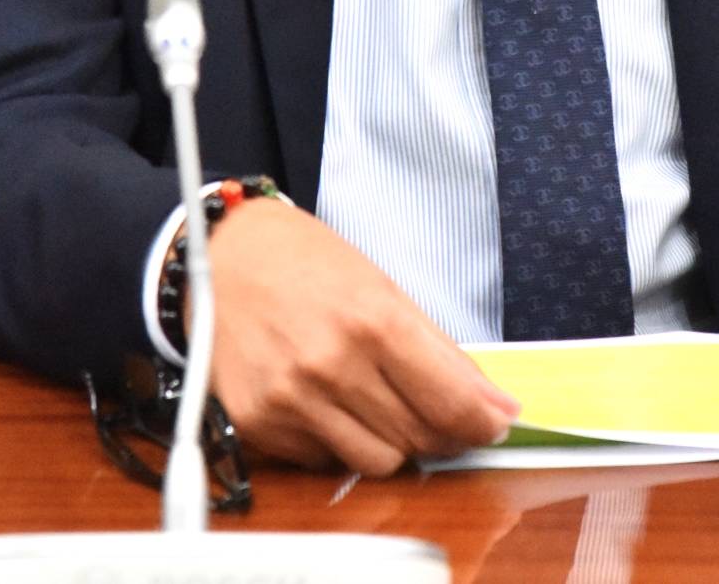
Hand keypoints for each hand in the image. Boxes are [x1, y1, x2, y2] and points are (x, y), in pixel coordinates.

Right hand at [202, 198, 517, 475]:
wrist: (220, 256)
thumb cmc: (306, 264)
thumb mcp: (383, 289)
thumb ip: (442, 355)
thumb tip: (498, 409)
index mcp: (372, 320)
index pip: (451, 404)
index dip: (483, 423)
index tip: (494, 425)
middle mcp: (331, 365)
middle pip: (419, 439)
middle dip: (438, 430)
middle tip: (430, 406)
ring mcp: (291, 400)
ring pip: (377, 462)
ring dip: (388, 441)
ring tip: (372, 399)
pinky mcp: (259, 425)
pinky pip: (325, 461)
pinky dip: (337, 441)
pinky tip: (325, 401)